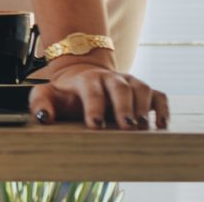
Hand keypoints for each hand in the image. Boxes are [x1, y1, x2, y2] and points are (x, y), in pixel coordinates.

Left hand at [29, 56, 168, 128]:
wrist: (84, 75)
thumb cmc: (67, 92)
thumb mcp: (49, 94)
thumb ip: (40, 102)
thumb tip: (43, 117)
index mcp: (87, 80)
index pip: (91, 90)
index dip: (94, 106)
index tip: (95, 125)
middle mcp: (110, 79)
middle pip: (120, 88)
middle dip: (124, 107)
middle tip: (126, 127)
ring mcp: (129, 83)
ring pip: (141, 88)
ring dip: (143, 106)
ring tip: (141, 126)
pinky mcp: (143, 91)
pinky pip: (159, 95)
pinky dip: (162, 108)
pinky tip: (161, 124)